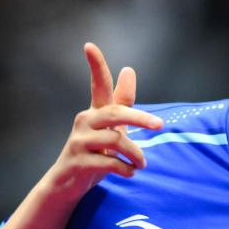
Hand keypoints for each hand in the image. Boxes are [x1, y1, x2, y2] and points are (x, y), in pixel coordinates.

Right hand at [44, 43, 162, 202]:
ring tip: (141, 164)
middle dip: (140, 119)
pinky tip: (130, 172)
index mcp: (95, 111)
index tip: (88, 45)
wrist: (68, 183)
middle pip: (115, 113)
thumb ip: (122, 102)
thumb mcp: (111, 127)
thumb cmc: (94, 152)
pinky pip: (108, 163)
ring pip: (114, 140)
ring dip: (135, 153)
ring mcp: (78, 141)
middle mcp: (84, 121)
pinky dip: (124, 168)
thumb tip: (128, 69)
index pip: (98, 85)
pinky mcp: (78, 162)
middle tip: (160, 125)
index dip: (95, 65)